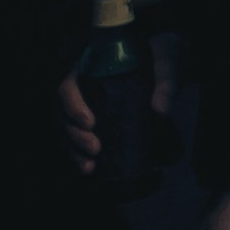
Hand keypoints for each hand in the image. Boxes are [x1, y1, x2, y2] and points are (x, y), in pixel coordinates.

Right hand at [56, 31, 178, 171]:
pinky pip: (76, 139)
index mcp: (89, 67)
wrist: (164, 66)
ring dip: (74, 150)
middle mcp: (80, 87)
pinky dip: (79, 156)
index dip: (73, 105)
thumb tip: (160, 111)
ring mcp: (83, 106)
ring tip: (89, 166)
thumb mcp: (166, 67)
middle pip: (63, 112)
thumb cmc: (160, 60)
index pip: (68, 85)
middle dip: (76, 134)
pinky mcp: (91, 122)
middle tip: (95, 148)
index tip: (91, 123)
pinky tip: (89, 169)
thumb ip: (165, 85)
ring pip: (66, 130)